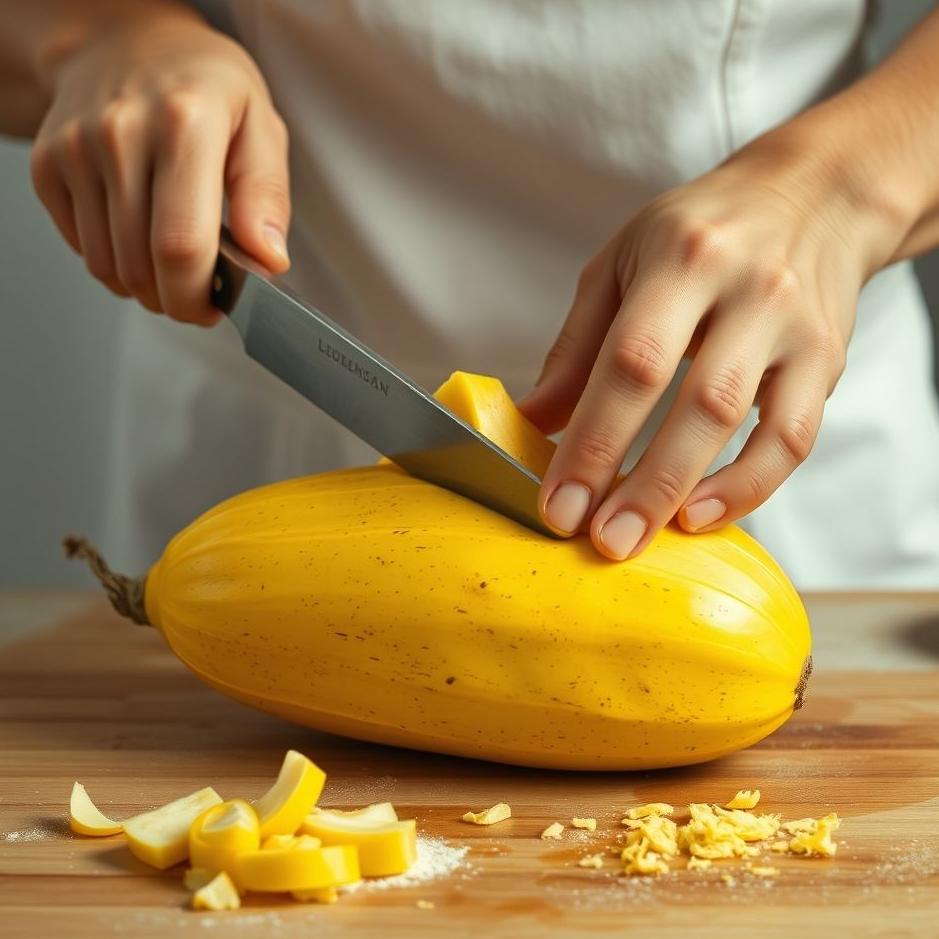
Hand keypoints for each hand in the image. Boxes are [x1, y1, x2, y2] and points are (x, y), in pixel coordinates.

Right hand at [29, 7, 289, 323]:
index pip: (181, 245)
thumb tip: (268, 259)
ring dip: (145, 286)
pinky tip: (141, 238)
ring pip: (109, 267)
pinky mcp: (48, 165)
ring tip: (174, 264)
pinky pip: (83, 250)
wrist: (127, 41)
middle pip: (142, 266)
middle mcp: (121, 133)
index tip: (215, 308)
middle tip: (200, 293)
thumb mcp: (261, 126)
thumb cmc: (205, 86)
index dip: (197, 296)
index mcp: (186, 123)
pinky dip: (115, 263)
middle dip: (176, 300)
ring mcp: (76, 149)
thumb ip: (268, 197)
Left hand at [519, 132, 899, 559]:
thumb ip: (575, 347)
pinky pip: (794, 436)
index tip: (559, 502)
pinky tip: (703, 514)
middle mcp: (746, 289)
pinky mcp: (826, 359)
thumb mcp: (620, 265)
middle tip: (601, 541)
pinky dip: (750, 485)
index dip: (593, 440)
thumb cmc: (698, 232)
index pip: (632, 361)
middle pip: (696, 402)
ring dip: (689, 491)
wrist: (812, 196)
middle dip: (643, 483)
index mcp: (680, 259)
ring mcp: (793, 327)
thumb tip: (531, 422)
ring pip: (746, 423)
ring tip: (641, 538)